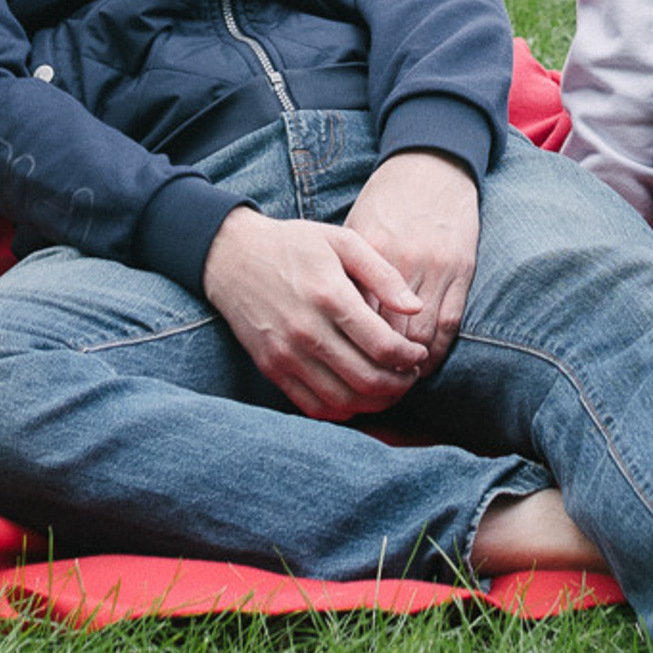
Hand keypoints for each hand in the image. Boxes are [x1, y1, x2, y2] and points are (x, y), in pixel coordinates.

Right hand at [201, 207, 429, 418]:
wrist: (232, 257)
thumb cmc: (294, 244)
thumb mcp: (343, 241)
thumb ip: (383, 274)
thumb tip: (414, 307)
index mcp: (330, 296)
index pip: (383, 346)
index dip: (410, 357)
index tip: (419, 352)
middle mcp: (307, 331)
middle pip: (367, 379)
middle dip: (400, 384)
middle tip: (411, 374)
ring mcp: (287, 355)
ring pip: (343, 400)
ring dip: (376, 401)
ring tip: (390, 386)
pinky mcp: (271, 369)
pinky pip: (313, 406)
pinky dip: (342, 410)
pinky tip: (357, 397)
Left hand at [341, 151, 480, 372]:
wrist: (431, 164)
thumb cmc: (386, 200)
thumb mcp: (355, 229)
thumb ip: (346, 274)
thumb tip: (332, 321)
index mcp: (370, 250)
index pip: (358, 316)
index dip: (352, 348)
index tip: (344, 369)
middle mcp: (404, 260)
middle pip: (390, 333)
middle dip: (380, 366)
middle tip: (371, 387)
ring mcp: (436, 265)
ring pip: (422, 335)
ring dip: (411, 365)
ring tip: (397, 381)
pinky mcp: (462, 268)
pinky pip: (451, 323)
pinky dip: (438, 349)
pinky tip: (425, 361)